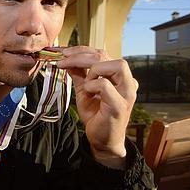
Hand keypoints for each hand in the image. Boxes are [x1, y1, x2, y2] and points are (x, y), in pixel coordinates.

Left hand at [57, 46, 137, 167]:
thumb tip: (67, 60)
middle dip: (81, 55)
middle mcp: (126, 81)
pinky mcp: (120, 105)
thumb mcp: (84, 91)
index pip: (101, 52)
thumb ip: (79, 75)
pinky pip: (105, 85)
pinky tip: (87, 92)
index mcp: (118, 76)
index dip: (81, 50)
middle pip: (106, 55)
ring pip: (115, 65)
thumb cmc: (96, 115)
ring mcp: (126, 93)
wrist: (102, 140)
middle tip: (63, 60)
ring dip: (92, 69)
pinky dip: (92, 85)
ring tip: (84, 83)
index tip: (63, 53)